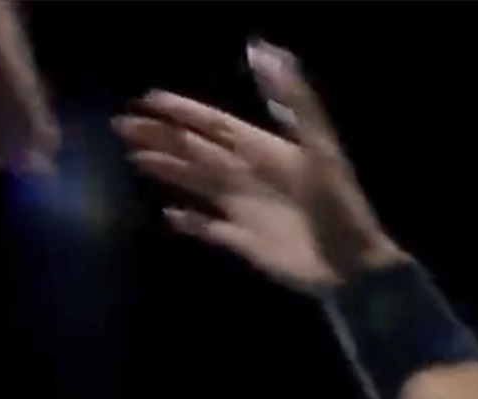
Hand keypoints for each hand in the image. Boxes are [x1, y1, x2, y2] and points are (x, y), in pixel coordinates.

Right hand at [115, 40, 403, 293]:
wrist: (355, 267)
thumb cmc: (340, 207)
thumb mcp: (321, 149)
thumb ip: (294, 101)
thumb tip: (264, 51)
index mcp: (269, 152)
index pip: (218, 125)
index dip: (185, 111)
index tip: (149, 98)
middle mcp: (253, 177)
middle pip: (198, 151)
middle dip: (162, 137)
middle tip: (123, 125)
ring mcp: (248, 210)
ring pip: (197, 184)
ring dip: (167, 170)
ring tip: (134, 157)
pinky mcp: (246, 244)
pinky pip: (209, 230)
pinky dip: (188, 222)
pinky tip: (167, 215)